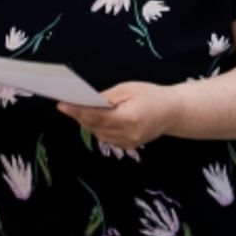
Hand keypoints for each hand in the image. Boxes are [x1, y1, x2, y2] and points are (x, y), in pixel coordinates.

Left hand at [57, 81, 176, 150]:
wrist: (173, 112)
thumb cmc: (151, 95)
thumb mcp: (128, 89)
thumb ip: (107, 97)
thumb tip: (87, 101)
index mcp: (129, 118)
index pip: (97, 116)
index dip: (77, 111)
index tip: (62, 105)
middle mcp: (128, 134)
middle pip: (95, 126)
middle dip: (79, 116)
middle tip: (66, 105)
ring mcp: (129, 143)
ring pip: (99, 134)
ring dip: (87, 123)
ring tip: (76, 111)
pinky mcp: (129, 146)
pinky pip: (107, 138)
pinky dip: (97, 129)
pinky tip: (92, 119)